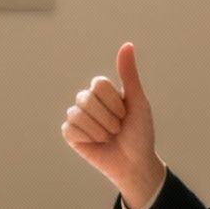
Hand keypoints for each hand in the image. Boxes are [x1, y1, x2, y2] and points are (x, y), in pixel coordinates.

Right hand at [61, 42, 165, 204]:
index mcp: (104, 91)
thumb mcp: (138, 102)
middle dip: (107, 118)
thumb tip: (128, 45)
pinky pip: (70, 128)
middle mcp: (88, 101)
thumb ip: (129, 74)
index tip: (125, 114)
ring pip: (77, 113)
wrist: (135, 163)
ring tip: (108, 137)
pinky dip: (87, 137)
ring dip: (99, 130)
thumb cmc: (139, 133)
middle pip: (86, 97)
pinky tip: (95, 143)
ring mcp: (78, 116)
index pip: (98, 84)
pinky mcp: (70, 133)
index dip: (114, 102)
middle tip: (117, 128)